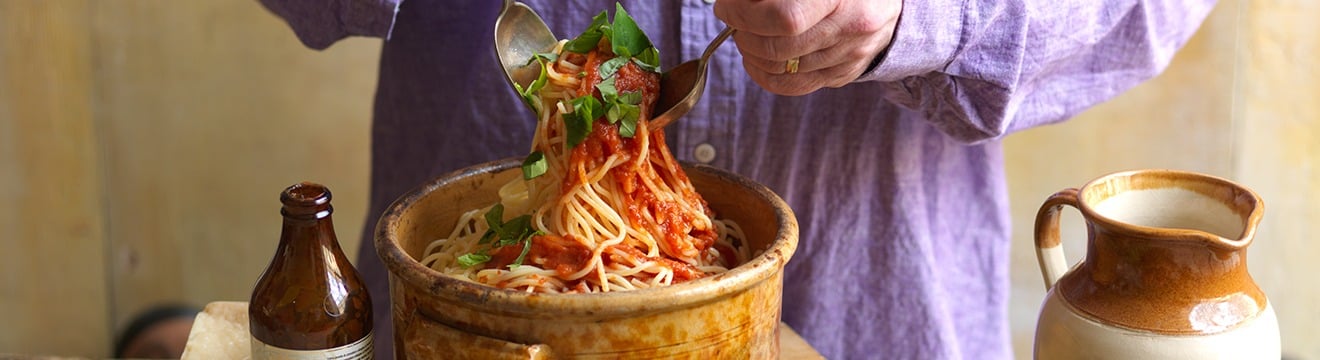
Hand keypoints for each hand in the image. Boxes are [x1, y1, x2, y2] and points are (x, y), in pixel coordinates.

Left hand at [713, 0, 901, 95]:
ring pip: (781, 71)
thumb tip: (735, 3)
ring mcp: (849, 56)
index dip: (745, 15)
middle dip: (743, 34)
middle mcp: (851, 28)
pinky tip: (756, 56)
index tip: (727, 7)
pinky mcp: (843, 74)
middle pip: (779, 48)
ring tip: (746, 32)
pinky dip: (764, 74)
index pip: (784, 19)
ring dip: (750, 53)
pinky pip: (793, 86)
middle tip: (733, 18)